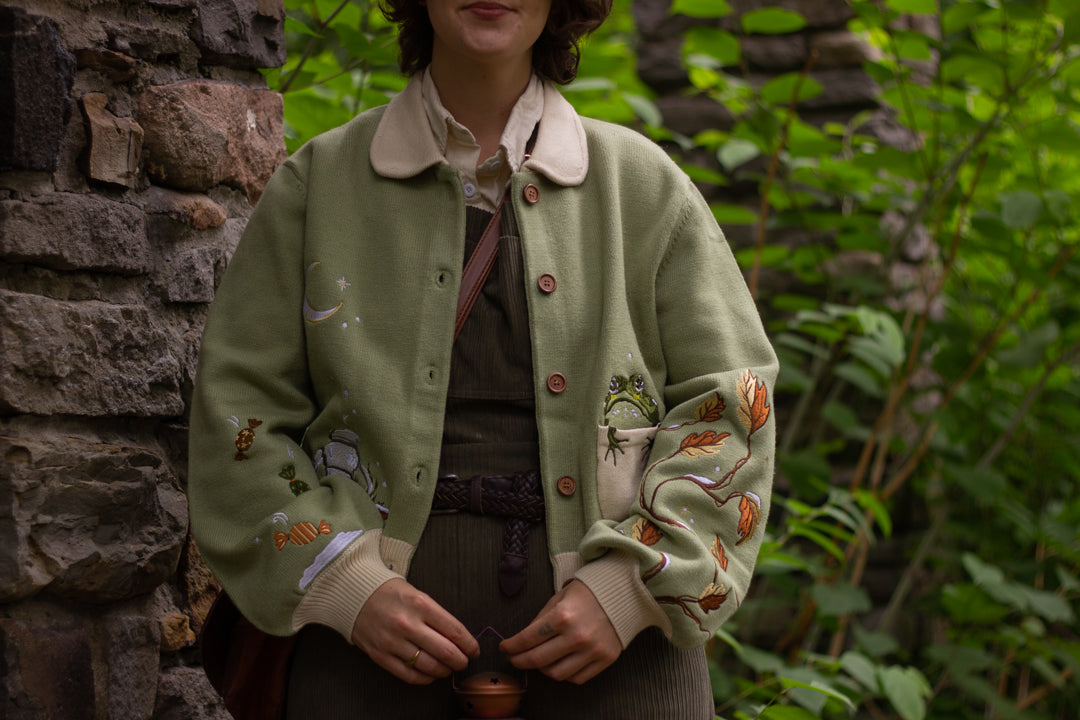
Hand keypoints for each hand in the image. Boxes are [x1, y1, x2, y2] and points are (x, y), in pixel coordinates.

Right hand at [350, 578, 479, 684]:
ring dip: (444, 671)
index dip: (469, 644)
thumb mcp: (418, 594)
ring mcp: (393, 642)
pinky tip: (431, 674)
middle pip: (446, 652)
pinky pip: (409, 675)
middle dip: (461, 661)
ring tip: (448, 668)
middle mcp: (408, 624)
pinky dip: (425, 678)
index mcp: (421, 604)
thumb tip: (459, 639)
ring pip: (430, 666)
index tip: (474, 650)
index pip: (455, 630)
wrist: (356, 595)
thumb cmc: (390, 593)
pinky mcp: (381, 656)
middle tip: (464, 662)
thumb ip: (437, 616)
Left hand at [499, 579, 621, 683]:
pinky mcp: (605, 660)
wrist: (624, 593)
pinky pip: (576, 678)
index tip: (505, 648)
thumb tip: (523, 640)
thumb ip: (541, 619)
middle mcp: (576, 636)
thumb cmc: (588, 592)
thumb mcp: (559, 597)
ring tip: (538, 661)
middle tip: (514, 658)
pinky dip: (564, 674)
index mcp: (562, 616)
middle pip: (537, 660)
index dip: (511, 646)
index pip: (527, 639)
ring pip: (556, 674)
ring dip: (541, 670)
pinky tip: (559, 664)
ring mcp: (592, 650)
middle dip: (519, 661)